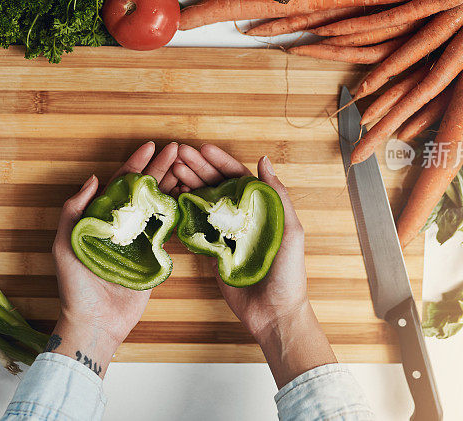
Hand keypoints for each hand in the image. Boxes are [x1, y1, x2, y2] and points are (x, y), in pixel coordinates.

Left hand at [48, 141, 177, 377]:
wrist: (94, 322)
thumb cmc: (75, 285)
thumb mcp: (64, 244)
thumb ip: (74, 211)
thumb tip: (93, 179)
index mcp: (100, 218)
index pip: (120, 184)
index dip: (135, 164)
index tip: (150, 146)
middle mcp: (121, 225)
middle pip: (142, 190)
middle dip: (159, 168)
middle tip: (176, 149)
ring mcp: (138, 239)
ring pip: (156, 204)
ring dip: (170, 184)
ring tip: (186, 166)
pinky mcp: (153, 256)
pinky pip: (166, 229)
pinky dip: (176, 211)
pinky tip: (188, 196)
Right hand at [174, 144, 336, 387]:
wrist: (274, 313)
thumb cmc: (288, 272)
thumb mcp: (290, 231)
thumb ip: (277, 196)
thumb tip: (264, 160)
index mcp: (260, 209)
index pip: (238, 177)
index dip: (220, 162)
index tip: (202, 149)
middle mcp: (241, 218)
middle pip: (217, 186)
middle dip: (198, 168)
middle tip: (179, 155)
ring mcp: (225, 234)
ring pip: (203, 203)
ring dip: (188, 185)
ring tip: (172, 171)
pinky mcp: (212, 253)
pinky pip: (195, 229)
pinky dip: (184, 213)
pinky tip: (173, 198)